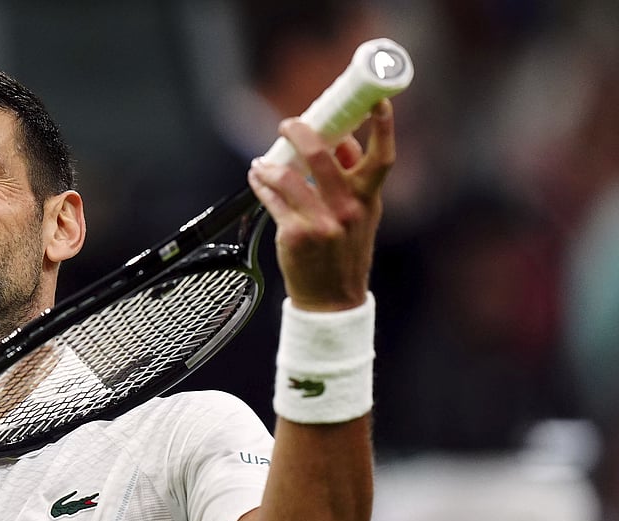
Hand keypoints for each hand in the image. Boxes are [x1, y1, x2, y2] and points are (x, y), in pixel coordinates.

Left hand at [248, 100, 395, 311]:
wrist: (332, 299)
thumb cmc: (344, 251)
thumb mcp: (361, 214)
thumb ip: (353, 177)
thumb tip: (342, 137)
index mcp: (369, 198)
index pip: (382, 156)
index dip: (383, 126)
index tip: (377, 101)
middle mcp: (348, 208)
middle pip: (322, 156)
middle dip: (301, 132)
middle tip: (288, 124)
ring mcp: (321, 222)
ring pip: (289, 176)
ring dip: (271, 164)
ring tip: (262, 162)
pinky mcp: (295, 235)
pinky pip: (272, 199)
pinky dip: (261, 184)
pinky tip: (257, 178)